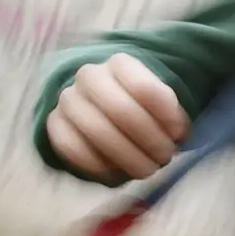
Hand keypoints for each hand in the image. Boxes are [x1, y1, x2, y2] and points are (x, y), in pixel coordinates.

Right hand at [45, 53, 188, 180]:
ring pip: (98, 131)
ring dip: (128, 157)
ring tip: (148, 169)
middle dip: (149, 140)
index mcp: (120, 63)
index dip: (167, 116)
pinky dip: (100, 166)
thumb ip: (172, 114)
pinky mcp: (54, 123)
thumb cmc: (141, 106)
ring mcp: (68, 99)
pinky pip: (73, 149)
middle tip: (165, 157)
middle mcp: (90, 76)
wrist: (99, 106)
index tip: (179, 135)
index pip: (145, 88)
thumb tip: (178, 135)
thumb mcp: (162, 102)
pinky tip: (118, 172)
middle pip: (121, 111)